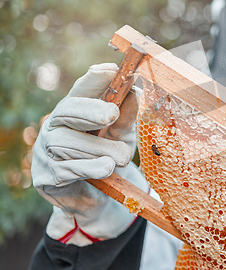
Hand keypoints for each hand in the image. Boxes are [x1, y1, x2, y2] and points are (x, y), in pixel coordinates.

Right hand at [32, 63, 147, 244]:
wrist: (99, 198)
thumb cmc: (109, 157)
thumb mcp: (123, 135)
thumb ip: (127, 116)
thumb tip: (135, 91)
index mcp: (75, 110)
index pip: (81, 89)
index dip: (94, 80)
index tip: (112, 71)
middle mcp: (56, 125)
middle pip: (67, 110)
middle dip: (90, 111)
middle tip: (111, 115)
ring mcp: (46, 150)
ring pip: (68, 142)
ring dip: (99, 149)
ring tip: (122, 158)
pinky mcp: (46, 176)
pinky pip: (66, 169)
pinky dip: (89, 168)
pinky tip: (106, 168)